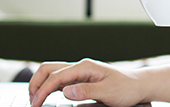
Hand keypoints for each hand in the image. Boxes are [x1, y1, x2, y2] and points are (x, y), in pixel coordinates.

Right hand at [27, 59, 145, 106]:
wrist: (139, 85)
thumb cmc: (127, 87)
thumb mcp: (108, 92)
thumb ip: (86, 91)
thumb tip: (66, 91)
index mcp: (84, 67)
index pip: (56, 77)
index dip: (43, 90)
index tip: (36, 103)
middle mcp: (80, 67)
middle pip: (48, 69)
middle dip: (36, 83)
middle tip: (31, 101)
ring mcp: (79, 72)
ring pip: (52, 73)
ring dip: (41, 84)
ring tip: (35, 98)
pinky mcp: (80, 79)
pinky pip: (59, 79)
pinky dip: (49, 86)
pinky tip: (46, 95)